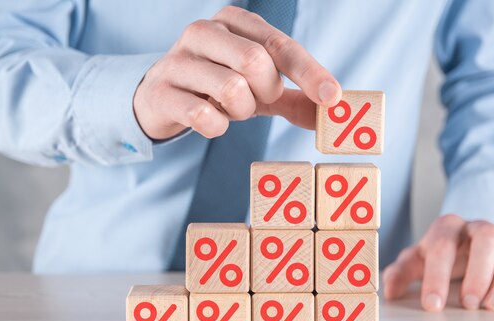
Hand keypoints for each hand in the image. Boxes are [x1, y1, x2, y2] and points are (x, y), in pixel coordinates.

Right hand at [133, 6, 341, 139]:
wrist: (161, 96)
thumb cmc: (218, 86)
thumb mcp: (259, 89)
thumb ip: (294, 97)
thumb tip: (331, 112)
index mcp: (233, 21)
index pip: (279, 44)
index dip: (309, 72)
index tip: (331, 97)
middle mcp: (204, 32)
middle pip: (255, 62)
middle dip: (265, 91)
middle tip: (257, 100)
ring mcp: (178, 60)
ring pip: (230, 89)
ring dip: (241, 111)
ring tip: (230, 109)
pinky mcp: (161, 91)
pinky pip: (202, 115)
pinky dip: (216, 126)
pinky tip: (211, 121)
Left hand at [383, 214, 493, 311]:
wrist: (465, 240)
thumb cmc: (437, 255)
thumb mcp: (414, 261)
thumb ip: (399, 274)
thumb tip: (388, 291)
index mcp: (446, 228)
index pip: (442, 246)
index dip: (436, 277)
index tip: (433, 306)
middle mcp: (477, 226)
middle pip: (487, 236)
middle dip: (479, 272)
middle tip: (470, 305)